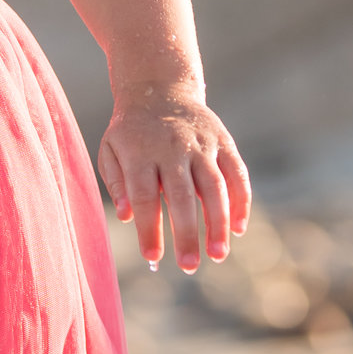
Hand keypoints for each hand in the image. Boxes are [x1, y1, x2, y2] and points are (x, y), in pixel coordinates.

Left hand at [96, 96, 249, 274]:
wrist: (159, 88)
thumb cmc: (131, 130)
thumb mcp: (111, 149)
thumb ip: (116, 182)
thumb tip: (126, 216)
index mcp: (140, 152)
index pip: (144, 196)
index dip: (149, 228)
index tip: (152, 257)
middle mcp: (173, 148)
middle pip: (181, 196)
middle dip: (187, 233)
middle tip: (189, 266)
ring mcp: (201, 144)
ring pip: (215, 186)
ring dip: (219, 223)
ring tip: (219, 255)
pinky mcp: (223, 141)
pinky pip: (237, 174)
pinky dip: (241, 201)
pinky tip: (238, 228)